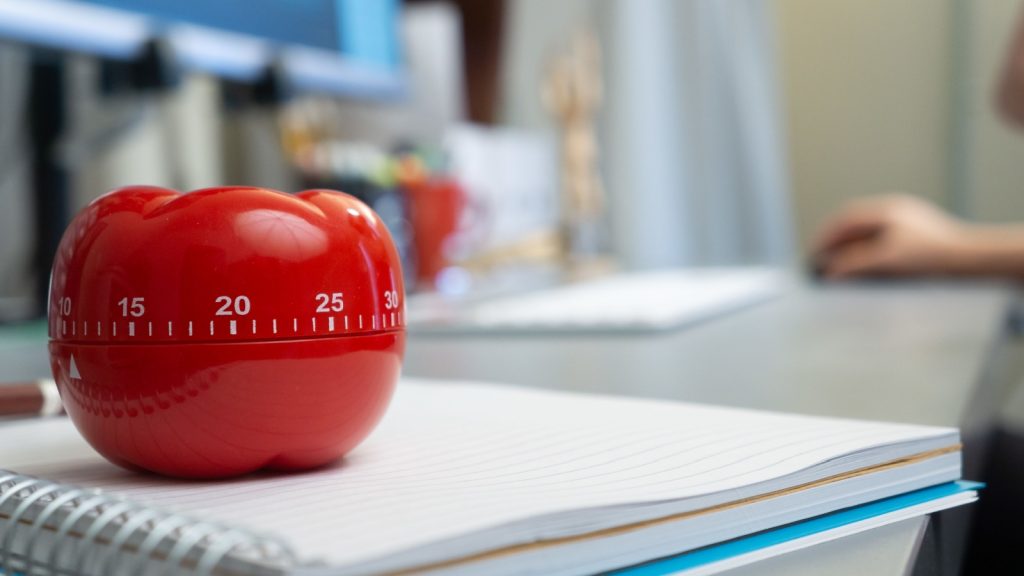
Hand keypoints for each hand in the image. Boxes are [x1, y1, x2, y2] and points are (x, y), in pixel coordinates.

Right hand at [813, 195, 967, 278]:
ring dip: (853, 253)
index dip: (825, 236)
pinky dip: (869, 258)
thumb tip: (830, 272)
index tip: (813, 253)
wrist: (972, 261)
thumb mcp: (886, 260)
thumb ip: (854, 265)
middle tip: (823, 263)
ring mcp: (909, 225)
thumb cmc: (933, 256)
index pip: (845, 218)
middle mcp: (896, 213)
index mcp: (886, 210)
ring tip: (843, 270)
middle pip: (856, 227)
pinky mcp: (918, 240)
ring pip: (870, 237)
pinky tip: (868, 273)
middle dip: (837, 245)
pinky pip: (884, 246)